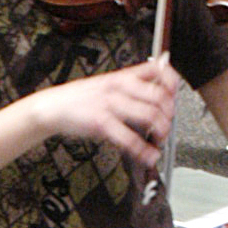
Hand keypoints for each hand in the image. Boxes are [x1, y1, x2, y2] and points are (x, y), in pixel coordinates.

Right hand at [31, 56, 178, 168]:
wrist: (52, 106)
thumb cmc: (79, 97)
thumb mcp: (106, 83)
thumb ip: (129, 85)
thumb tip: (155, 90)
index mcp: (122, 76)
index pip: (157, 70)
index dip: (172, 84)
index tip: (175, 97)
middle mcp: (118, 88)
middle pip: (159, 97)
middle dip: (170, 115)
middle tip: (168, 125)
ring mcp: (110, 105)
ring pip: (149, 116)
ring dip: (161, 132)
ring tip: (160, 140)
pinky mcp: (101, 123)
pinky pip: (130, 139)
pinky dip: (144, 151)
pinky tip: (149, 156)